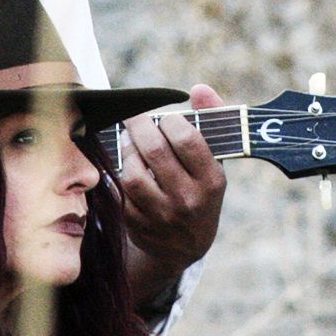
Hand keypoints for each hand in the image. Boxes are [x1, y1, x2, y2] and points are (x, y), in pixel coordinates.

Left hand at [119, 84, 227, 306]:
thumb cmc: (200, 189)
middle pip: (155, 151)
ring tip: (129, 140)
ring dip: (127, 149)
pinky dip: (120, 173)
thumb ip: (210, 120)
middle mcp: (188, 200)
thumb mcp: (215, 161)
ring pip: (132, 173)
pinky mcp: (137, 225)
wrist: (185, 247)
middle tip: (135, 118)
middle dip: (140, 126)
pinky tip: (126, 164)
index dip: (170, 121)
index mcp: (211, 181)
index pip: (186, 140)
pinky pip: (121, 191)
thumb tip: (200, 89)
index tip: (166, 117)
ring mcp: (161, 216)